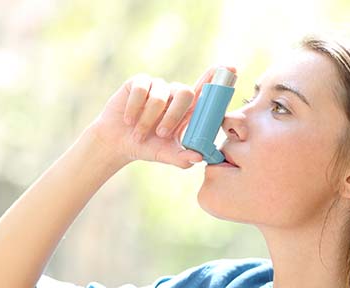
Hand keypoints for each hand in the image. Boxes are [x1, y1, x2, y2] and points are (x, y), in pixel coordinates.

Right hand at [87, 65, 236, 168]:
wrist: (116, 142)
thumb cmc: (146, 147)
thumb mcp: (165, 155)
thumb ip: (182, 157)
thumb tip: (200, 158)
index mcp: (187, 109)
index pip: (206, 89)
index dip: (218, 77)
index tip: (232, 67)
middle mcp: (174, 94)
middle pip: (185, 92)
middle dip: (173, 116)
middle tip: (161, 134)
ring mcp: (157, 86)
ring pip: (160, 96)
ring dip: (149, 119)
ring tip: (138, 132)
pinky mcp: (138, 82)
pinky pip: (141, 90)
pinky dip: (134, 109)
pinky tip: (129, 119)